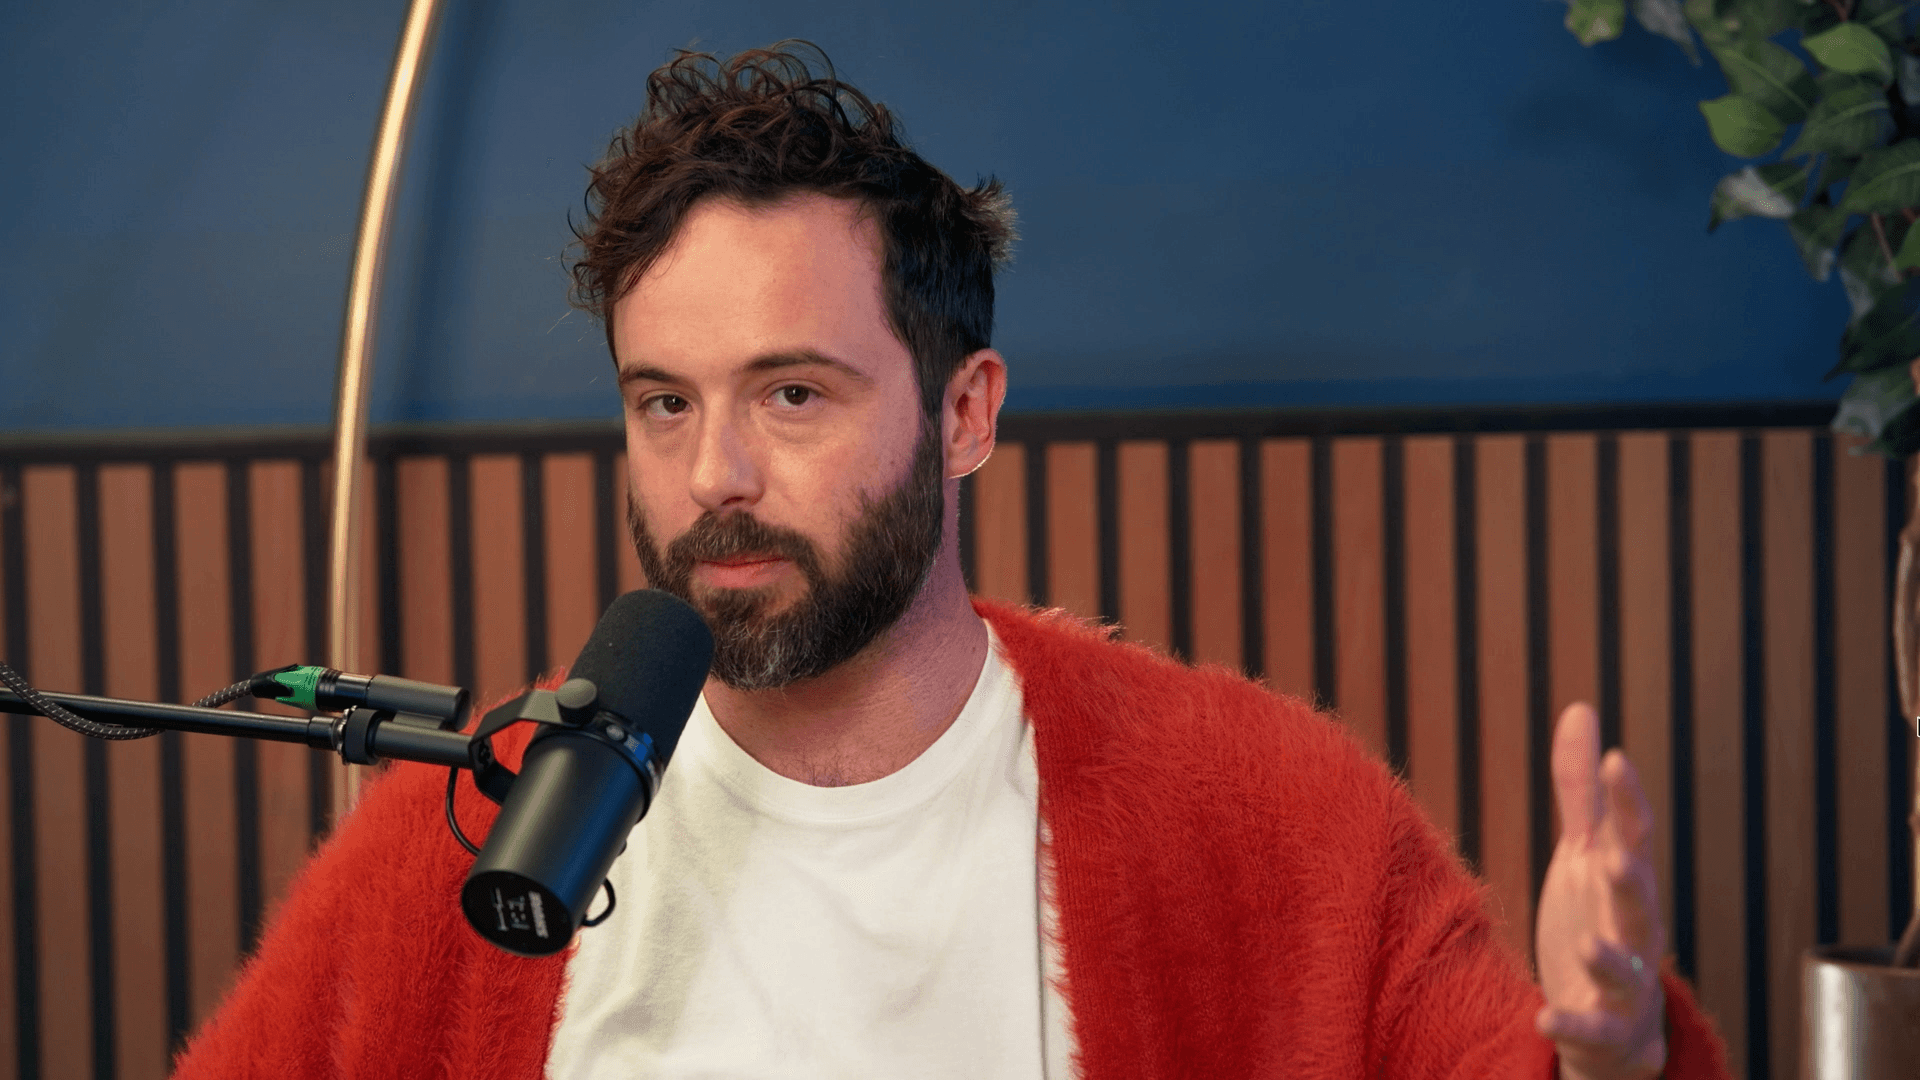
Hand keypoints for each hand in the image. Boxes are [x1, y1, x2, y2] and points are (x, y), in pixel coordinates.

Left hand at [1533, 703, 1666, 1079]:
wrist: (1612, 1019)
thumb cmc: (1599, 920)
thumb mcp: (1584, 853)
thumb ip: (1581, 791)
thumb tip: (1580, 710)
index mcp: (1626, 883)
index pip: (1632, 836)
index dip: (1626, 800)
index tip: (1615, 759)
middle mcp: (1635, 928)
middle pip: (1639, 900)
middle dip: (1632, 879)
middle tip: (1616, 857)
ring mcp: (1624, 981)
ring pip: (1627, 968)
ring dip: (1611, 956)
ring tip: (1587, 943)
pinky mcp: (1604, 1025)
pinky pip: (1593, 1027)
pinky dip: (1571, 1024)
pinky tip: (1544, 1018)